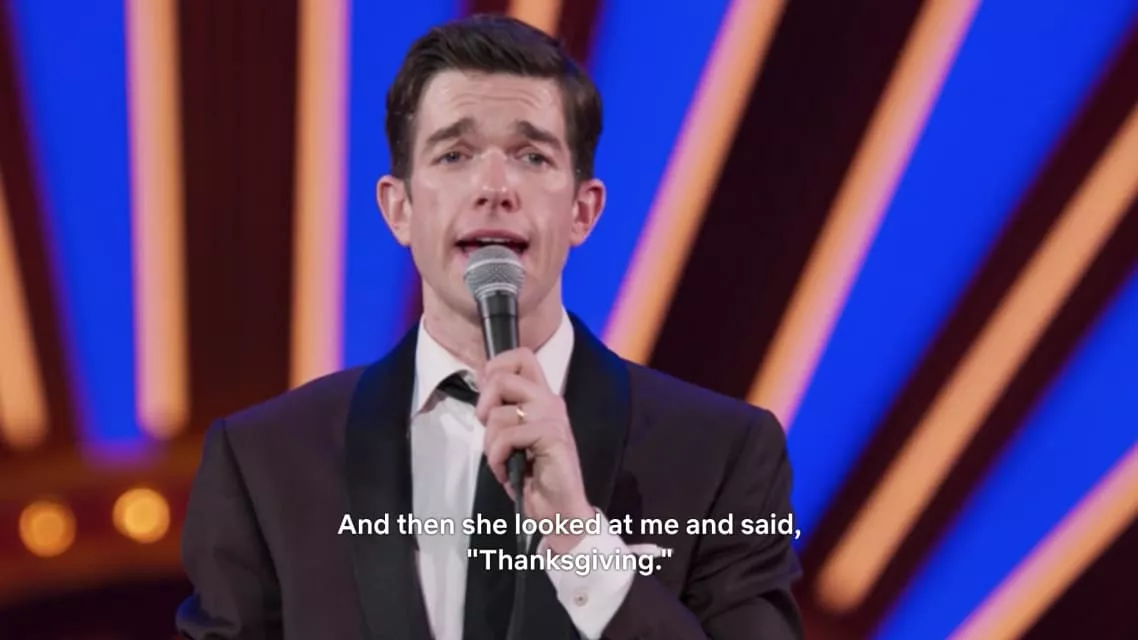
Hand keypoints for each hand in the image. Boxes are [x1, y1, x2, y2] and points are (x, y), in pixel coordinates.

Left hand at [475, 348, 594, 552]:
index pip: (521, 356)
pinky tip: (507, 471)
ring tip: (502, 461)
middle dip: (483, 405)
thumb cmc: (534, 476)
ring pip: (498, 413)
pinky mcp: (553, 436)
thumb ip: (502, 411)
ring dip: (490, 444)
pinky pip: (507, 436)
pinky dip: (498, 458)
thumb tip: (481, 384)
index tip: (488, 397)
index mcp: (541, 397)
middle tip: (488, 430)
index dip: (495, 367)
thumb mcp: (512, 437)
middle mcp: (550, 400)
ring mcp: (553, 417)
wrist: (559, 510)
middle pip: (502, 377)